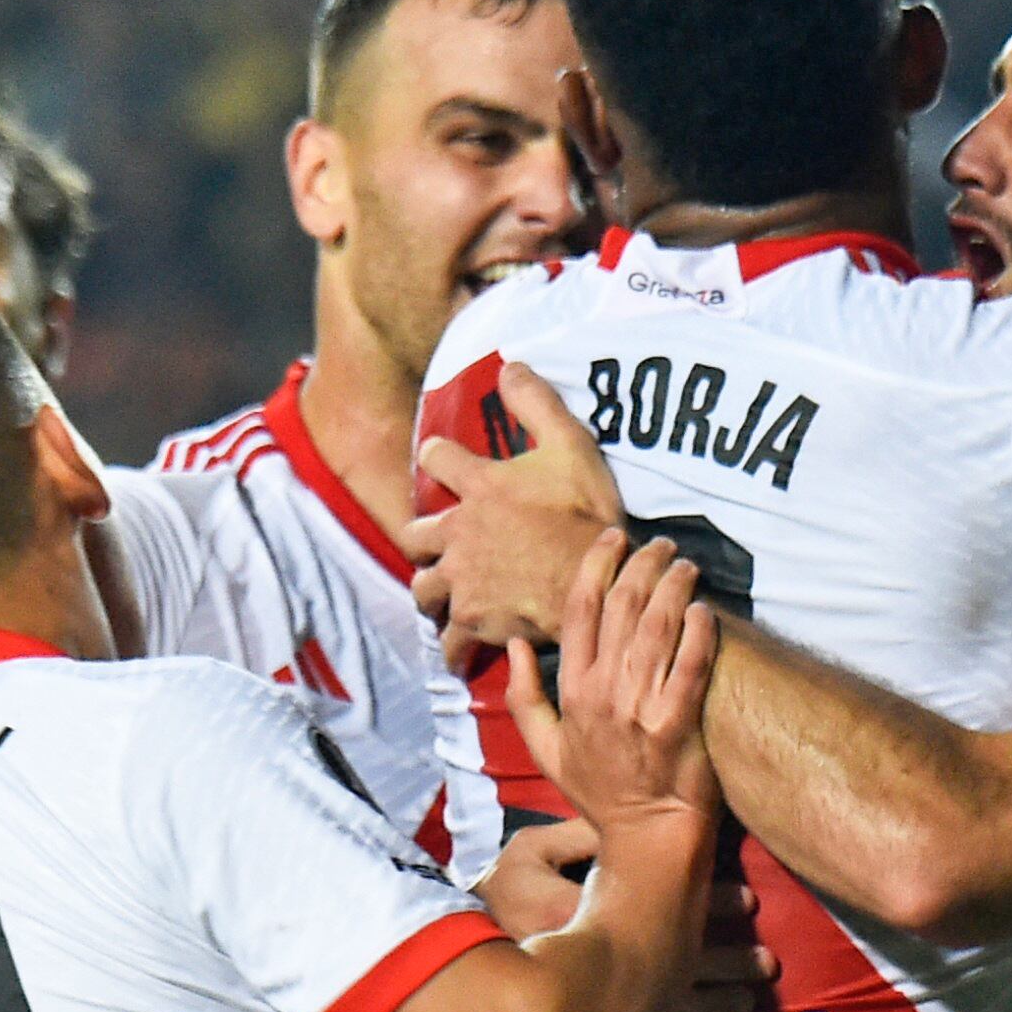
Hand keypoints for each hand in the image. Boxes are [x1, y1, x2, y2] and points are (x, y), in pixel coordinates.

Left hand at [409, 364, 624, 668]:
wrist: (599, 580)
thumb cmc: (587, 514)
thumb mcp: (571, 446)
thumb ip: (538, 404)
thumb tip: (509, 365)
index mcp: (480, 486)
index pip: (435, 458)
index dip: (438, 457)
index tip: (442, 462)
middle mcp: (459, 532)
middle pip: (413, 534)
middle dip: (423, 540)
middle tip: (440, 546)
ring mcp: (462, 578)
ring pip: (423, 588)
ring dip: (431, 590)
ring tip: (446, 594)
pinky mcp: (473, 619)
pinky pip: (448, 638)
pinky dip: (452, 644)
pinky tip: (459, 647)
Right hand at [475, 814, 776, 985]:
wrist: (439, 974)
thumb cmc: (487, 903)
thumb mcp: (526, 855)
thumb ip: (579, 837)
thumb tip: (622, 823)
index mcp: (592, 918)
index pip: (665, 905)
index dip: (710, 903)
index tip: (746, 901)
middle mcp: (599, 969)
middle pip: (677, 964)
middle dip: (724, 962)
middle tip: (765, 962)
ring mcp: (592, 1010)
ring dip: (712, 1009)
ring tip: (748, 1004)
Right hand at [502, 533, 718, 839]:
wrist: (647, 836)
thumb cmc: (601, 792)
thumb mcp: (546, 749)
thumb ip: (522, 696)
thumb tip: (514, 643)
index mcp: (571, 691)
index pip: (579, 609)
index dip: (596, 565)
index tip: (614, 538)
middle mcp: (602, 693)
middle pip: (621, 606)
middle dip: (642, 564)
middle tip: (662, 544)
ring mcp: (640, 708)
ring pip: (656, 628)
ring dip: (673, 587)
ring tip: (686, 565)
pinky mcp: (678, 724)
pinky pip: (690, 665)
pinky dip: (698, 632)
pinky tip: (705, 609)